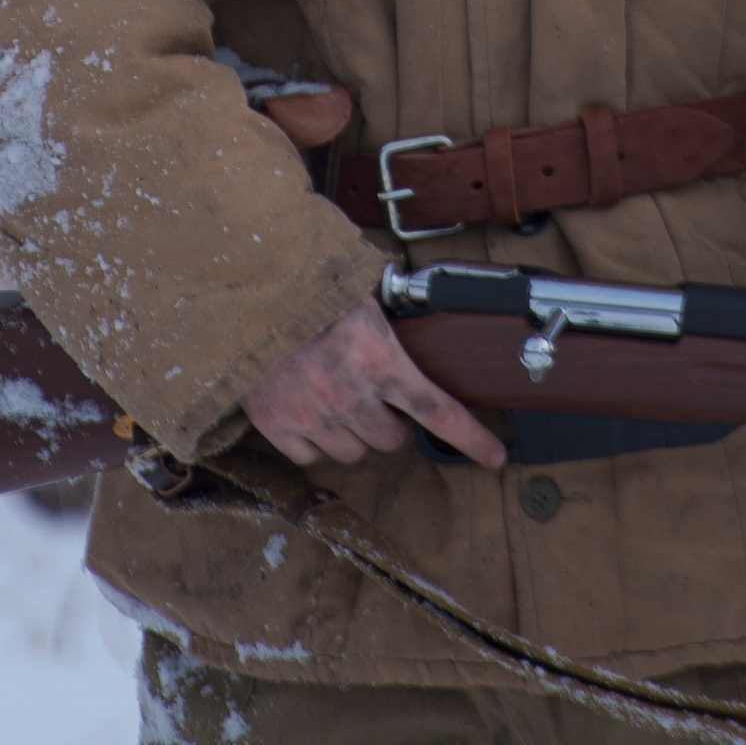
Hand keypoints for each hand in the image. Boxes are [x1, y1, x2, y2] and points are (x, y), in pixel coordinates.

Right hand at [243, 297, 508, 470]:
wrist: (249, 291)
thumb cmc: (310, 286)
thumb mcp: (363, 298)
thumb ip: (388, 329)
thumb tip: (417, 327)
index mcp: (380, 358)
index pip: (439, 411)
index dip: (472, 439)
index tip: (497, 459)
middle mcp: (350, 394)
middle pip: (391, 439)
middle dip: (387, 420)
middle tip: (371, 394)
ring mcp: (313, 415)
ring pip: (353, 453)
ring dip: (351, 430)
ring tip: (333, 394)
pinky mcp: (279, 426)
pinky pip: (311, 456)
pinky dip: (311, 438)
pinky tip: (304, 406)